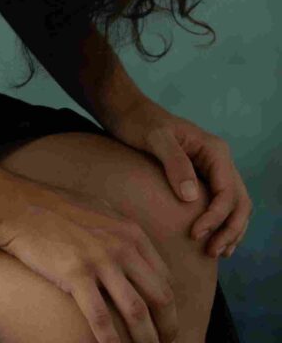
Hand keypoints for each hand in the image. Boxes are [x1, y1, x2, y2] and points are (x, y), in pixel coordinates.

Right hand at [0, 179, 178, 342]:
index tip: (165, 322)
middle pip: (160, 296)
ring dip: (146, 339)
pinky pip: (101, 318)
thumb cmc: (56, 207)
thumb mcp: (99, 210)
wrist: (19, 206)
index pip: (164, 277)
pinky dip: (112, 341)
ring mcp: (99, 260)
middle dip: (167, 327)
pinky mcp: (76, 274)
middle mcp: (121, 245)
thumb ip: (120, 232)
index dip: (169, 305)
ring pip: (136, 311)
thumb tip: (135, 252)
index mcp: (131, 231)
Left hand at [103, 95, 252, 259]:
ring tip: (215, 252)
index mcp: (214, 149)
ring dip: (230, 230)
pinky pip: (221, 203)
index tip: (195, 234)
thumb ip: (174, 162)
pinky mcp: (201, 176)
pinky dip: (222, 223)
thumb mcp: (154, 138)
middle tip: (211, 252)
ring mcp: (212, 168)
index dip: (216, 217)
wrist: (126, 112)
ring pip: (235, 205)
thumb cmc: (138, 122)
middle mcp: (218, 159)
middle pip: (239, 201)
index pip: (227, 192)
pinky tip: (211, 239)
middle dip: (230, 229)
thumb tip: (191, 197)